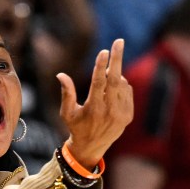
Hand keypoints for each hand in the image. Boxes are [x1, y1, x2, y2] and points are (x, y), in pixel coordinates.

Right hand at [57, 38, 132, 167]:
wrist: (92, 147)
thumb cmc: (76, 127)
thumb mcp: (67, 113)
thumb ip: (66, 93)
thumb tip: (60, 74)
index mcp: (94, 109)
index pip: (99, 83)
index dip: (101, 66)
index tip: (104, 51)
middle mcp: (110, 111)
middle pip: (115, 79)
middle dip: (117, 59)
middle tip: (119, 40)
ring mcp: (122, 114)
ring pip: (121, 84)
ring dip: (114, 75)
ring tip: (105, 81)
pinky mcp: (129, 115)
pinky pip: (127, 91)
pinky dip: (121, 86)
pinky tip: (112, 92)